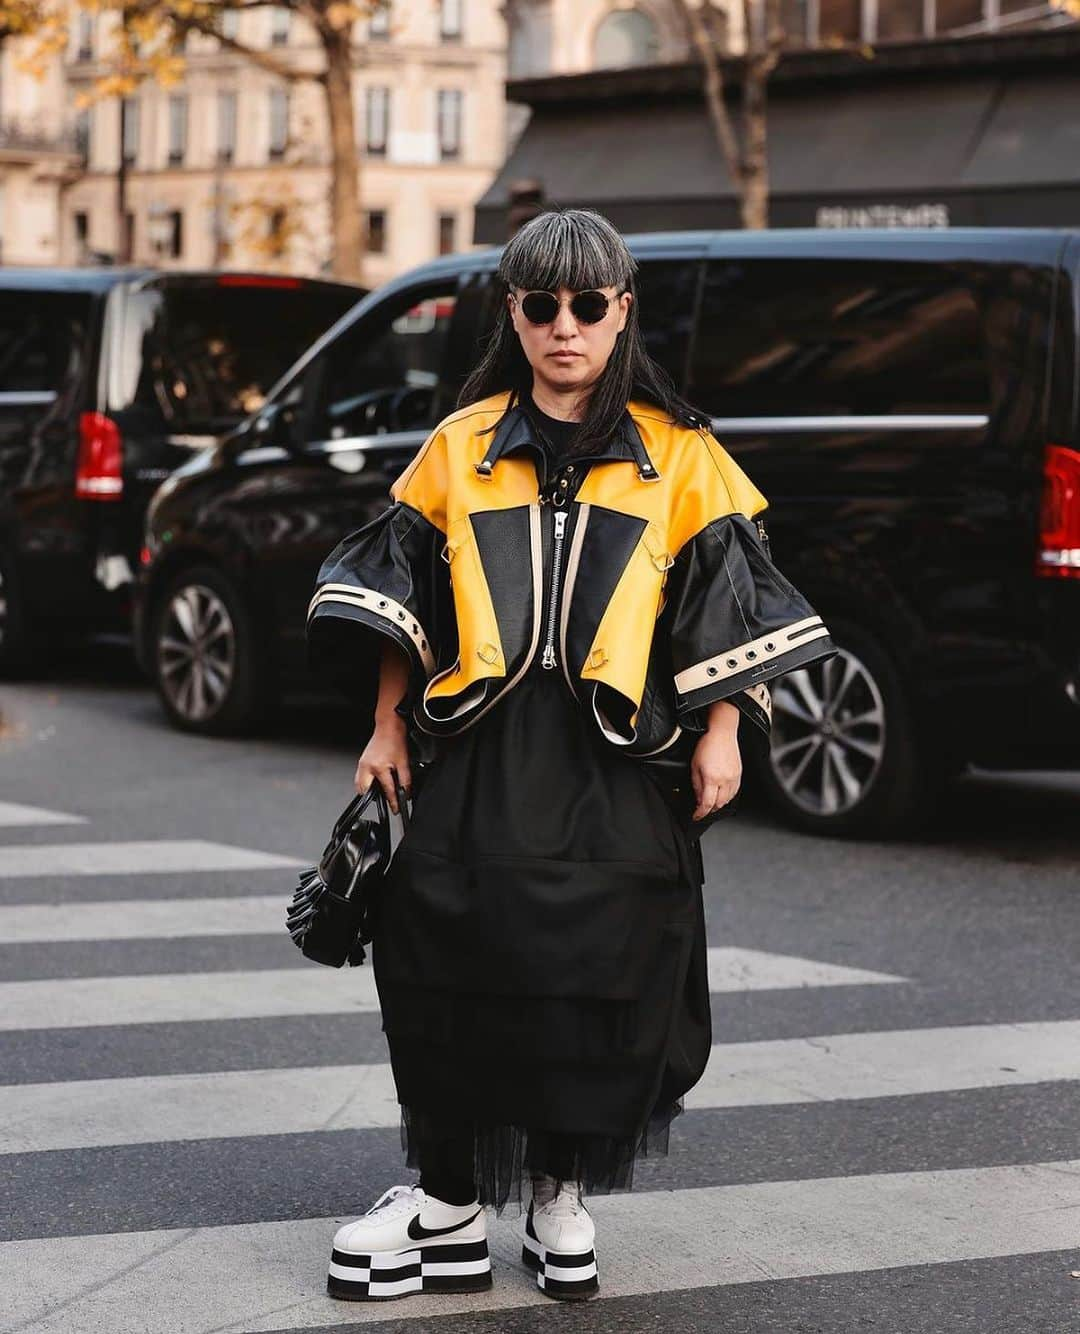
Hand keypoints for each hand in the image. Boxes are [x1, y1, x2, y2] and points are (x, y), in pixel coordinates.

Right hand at [354, 714, 410, 813]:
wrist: (388, 726)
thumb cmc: (395, 740)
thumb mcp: (404, 762)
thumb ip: (405, 780)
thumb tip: (407, 792)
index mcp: (378, 767)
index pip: (386, 790)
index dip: (393, 802)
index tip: (395, 809)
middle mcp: (366, 767)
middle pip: (365, 791)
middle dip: (373, 798)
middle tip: (385, 799)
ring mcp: (362, 764)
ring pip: (360, 785)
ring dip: (368, 790)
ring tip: (380, 791)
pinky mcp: (361, 761)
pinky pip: (360, 778)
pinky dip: (366, 782)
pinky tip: (375, 781)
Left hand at [690, 705, 741, 821]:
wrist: (722, 733)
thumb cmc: (707, 745)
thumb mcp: (694, 765)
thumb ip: (696, 784)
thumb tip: (697, 798)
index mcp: (712, 778)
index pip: (707, 804)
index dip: (700, 813)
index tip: (696, 816)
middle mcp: (725, 780)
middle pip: (719, 804)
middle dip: (709, 810)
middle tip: (701, 810)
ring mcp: (734, 778)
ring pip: (728, 800)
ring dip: (719, 804)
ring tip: (711, 803)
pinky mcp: (739, 774)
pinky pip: (734, 792)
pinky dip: (727, 797)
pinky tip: (722, 795)